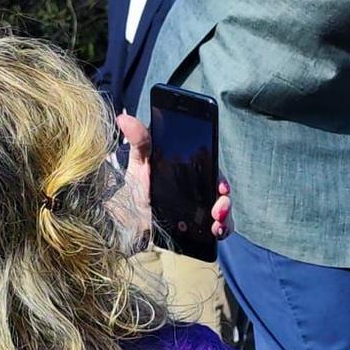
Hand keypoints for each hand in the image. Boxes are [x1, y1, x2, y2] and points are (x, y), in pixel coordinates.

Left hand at [117, 114, 229, 243]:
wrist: (126, 222)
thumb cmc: (135, 190)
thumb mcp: (139, 164)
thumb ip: (139, 141)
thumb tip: (123, 117)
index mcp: (189, 171)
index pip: (212, 170)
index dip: (220, 177)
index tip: (221, 186)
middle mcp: (198, 189)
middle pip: (221, 191)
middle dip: (224, 200)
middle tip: (217, 208)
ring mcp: (200, 209)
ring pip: (224, 210)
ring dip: (225, 215)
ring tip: (216, 223)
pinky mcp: (199, 228)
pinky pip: (219, 227)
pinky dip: (222, 229)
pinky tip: (216, 232)